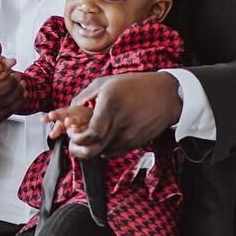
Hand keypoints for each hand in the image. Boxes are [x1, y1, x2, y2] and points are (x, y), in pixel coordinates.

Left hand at [48, 71, 181, 158]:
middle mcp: (120, 124)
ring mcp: (128, 136)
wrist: (166, 96)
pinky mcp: (134, 144)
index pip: (91, 133)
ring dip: (91, 148)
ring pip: (102, 152)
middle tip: (74, 142)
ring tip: (88, 137)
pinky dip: (104, 148)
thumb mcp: (105, 83)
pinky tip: (102, 137)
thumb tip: (70, 108)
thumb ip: (84, 96)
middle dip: (78, 150)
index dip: (78, 138)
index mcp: (110, 106)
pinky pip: (113, 152)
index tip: (72, 132)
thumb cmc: (134, 86)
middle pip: (94, 149)